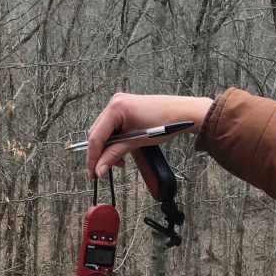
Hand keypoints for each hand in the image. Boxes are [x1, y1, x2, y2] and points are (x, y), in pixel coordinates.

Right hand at [85, 93, 212, 178]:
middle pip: (97, 133)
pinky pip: (112, 126)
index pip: (96, 137)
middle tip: (104, 169)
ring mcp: (119, 103)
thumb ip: (114, 155)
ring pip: (103, 131)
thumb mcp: (136, 142)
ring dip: (108, 147)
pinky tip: (122, 148)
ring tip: (119, 160)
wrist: (182, 113)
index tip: (92, 172)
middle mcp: (114, 102)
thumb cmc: (164, 123)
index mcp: (116, 108)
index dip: (92, 157)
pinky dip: (114, 139)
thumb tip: (99, 169)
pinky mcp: (124, 107)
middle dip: (100, 153)